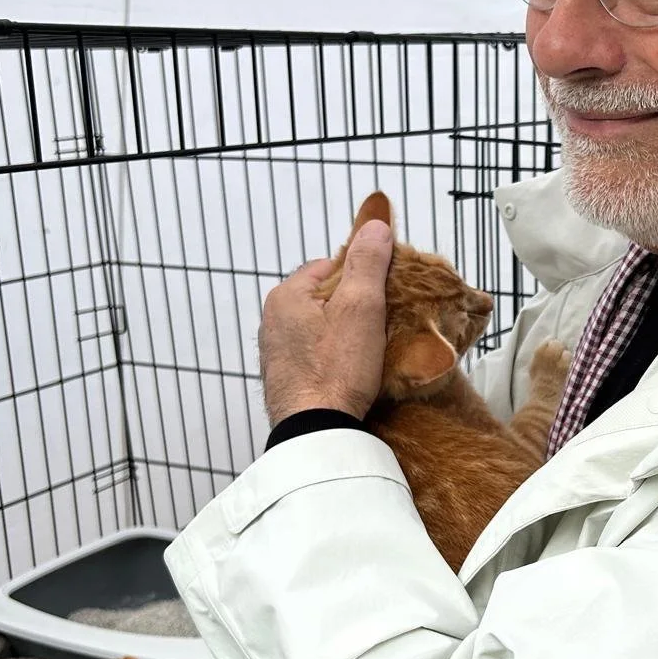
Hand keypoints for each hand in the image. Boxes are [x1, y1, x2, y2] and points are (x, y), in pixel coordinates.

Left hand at [259, 220, 393, 427]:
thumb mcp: (361, 306)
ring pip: (322, 330)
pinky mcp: (286, 381)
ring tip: (371, 354)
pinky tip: (353, 375)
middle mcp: (273, 322)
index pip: (331, 266)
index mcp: (286, 296)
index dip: (362, 277)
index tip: (384, 296)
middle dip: (355, 308)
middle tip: (381, 327)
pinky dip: (335, 361)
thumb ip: (367, 262)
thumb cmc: (336, 369)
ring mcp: (277, 354)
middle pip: (326, 299)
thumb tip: (374, 226)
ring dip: (346, 336)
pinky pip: (316, 357)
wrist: (316, 432)